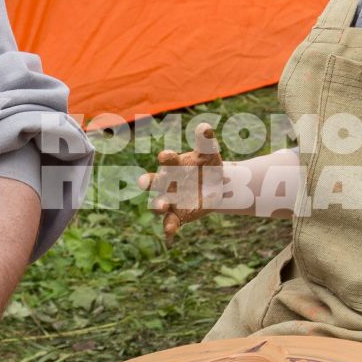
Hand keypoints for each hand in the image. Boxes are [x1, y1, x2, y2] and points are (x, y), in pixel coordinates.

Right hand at [137, 122, 225, 239]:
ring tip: (162, 206)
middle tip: (143, 181)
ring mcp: (171, 200)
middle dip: (147, 181)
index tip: (166, 155)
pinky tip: (169, 235)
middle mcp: (167, 182)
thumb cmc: (208, 165)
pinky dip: (169, 228)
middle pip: (153, 182)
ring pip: (158, 204)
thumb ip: (206, 141)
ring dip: (158, 205)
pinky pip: (171, 222)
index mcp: (174, 165)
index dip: (166, 157)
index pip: (167, 160)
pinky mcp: (178, 215)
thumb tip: (205, 127)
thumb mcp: (210, 153)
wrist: (217, 185)